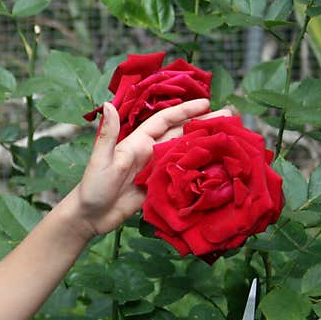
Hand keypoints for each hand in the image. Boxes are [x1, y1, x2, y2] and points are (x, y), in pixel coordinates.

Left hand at [68, 99, 230, 238]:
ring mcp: (155, 171)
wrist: (90, 217)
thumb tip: (107, 104)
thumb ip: (108, 134)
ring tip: (230, 141)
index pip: (166, 121)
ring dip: (204, 146)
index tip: (207, 102)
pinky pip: (181, 176)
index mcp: (138, 142)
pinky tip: (216, 170)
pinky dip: (198, 171)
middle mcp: (149, 153)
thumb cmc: (92, 187)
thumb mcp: (101, 160)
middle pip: (180, 135)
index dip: (185, 111)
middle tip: (231, 119)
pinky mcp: (159, 188)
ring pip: (184, 154)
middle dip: (203, 125)